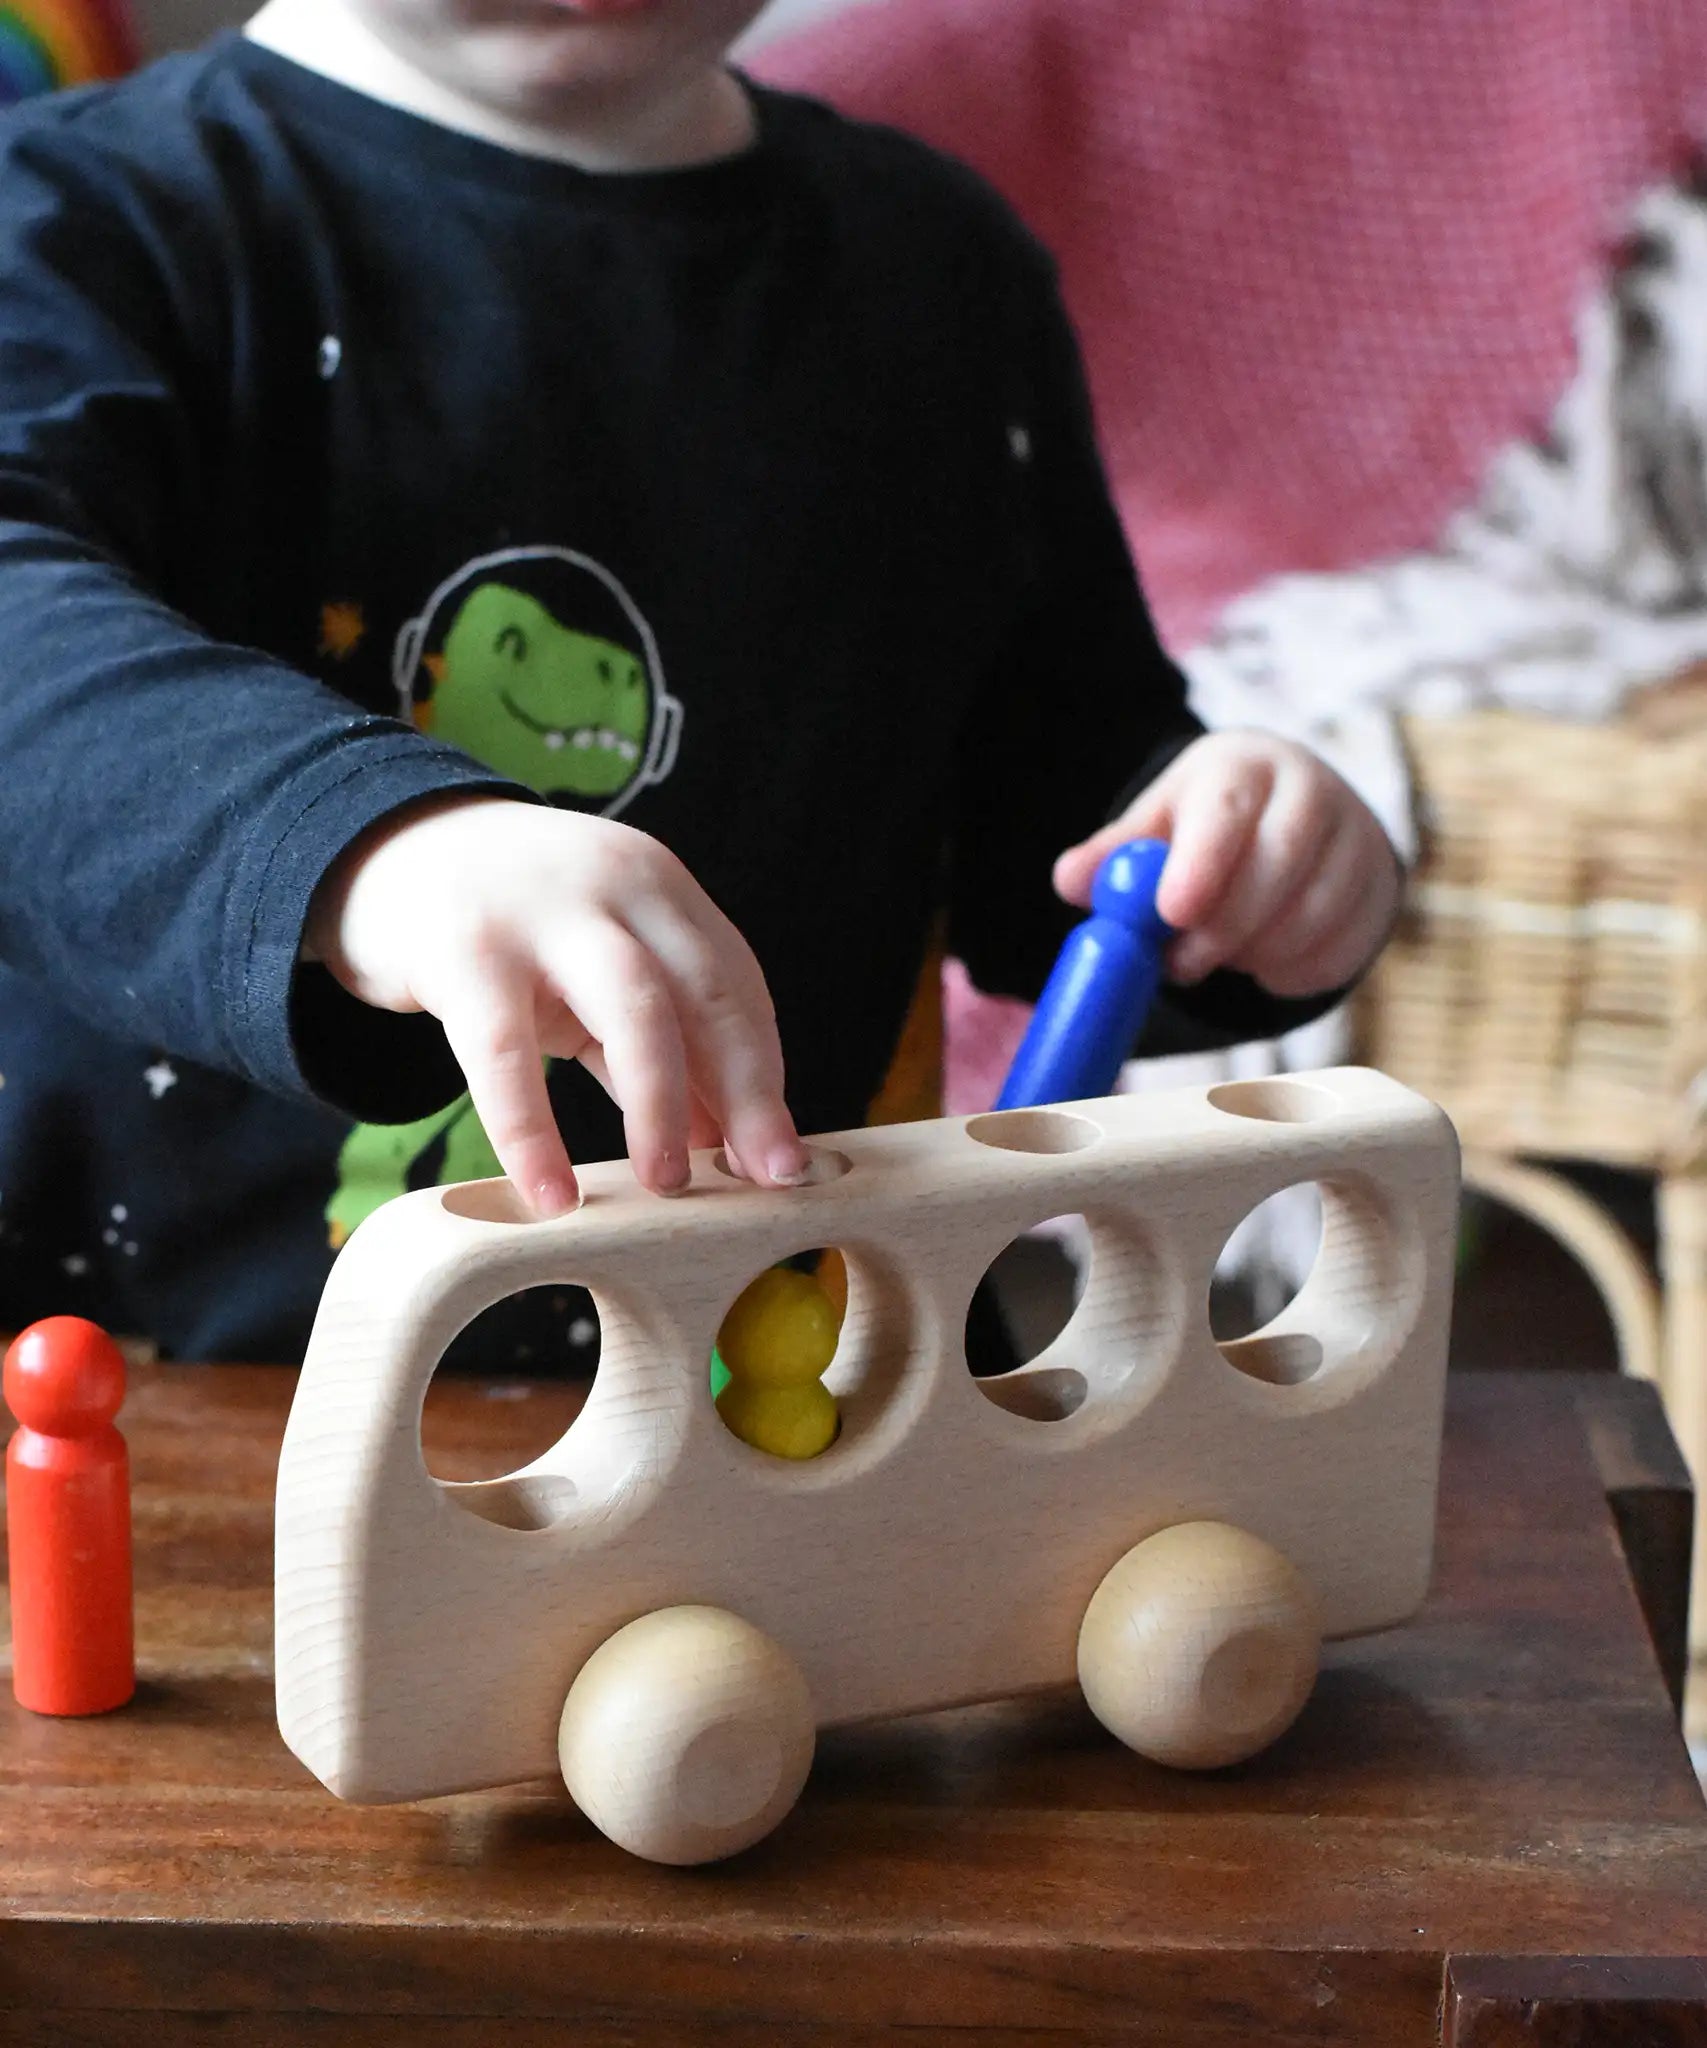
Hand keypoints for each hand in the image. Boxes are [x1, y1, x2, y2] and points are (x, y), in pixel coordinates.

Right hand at [304, 794, 809, 1215]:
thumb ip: (658, 1044)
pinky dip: (533, 1134)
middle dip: (747, 1093)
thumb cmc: (511, 929)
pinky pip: (506, 1055)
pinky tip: (551, 1194)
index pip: (736, 985)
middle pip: (706, 994)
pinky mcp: (462, 949)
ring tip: (667, 1186)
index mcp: (660, 888)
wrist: (384, 849)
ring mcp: (541, 912)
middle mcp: (616, 885)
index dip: (765, 1077)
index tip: (783, 1160)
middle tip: (760, 1178)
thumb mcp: (594, 970)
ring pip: (634, 1011)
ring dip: (661, 1108)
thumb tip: (726, 1141)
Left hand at [1053, 731, 1400, 996]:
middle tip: (1179, 965)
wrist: (1292, 819)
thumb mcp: (1158, 826)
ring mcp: (1357, 838)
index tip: (1170, 914)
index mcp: (1244, 765)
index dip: (1200, 864)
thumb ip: (1114, 856)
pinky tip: (1259, 960)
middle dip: (1224, 926)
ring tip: (1218, 952)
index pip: (1229, 808)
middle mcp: (1312, 790)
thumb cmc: (1209, 826)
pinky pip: (1338, 951)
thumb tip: (1071, 880)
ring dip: (1254, 952)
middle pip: (1279, 862)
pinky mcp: (1380, 891)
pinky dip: (1290, 972)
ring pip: (1313, 914)